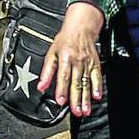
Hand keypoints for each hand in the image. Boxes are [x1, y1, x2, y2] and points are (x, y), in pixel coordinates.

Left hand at [38, 2, 103, 116]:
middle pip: (76, 82)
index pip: (63, 76)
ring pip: (87, 82)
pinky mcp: (95, 63)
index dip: (62, 90)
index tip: (61, 101)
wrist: (81, 27)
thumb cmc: (65, 40)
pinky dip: (98, 86)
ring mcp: (87, 62)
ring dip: (87, 97)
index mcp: (65, 58)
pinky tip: (97, 96)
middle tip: (77, 112)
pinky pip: (97, 76)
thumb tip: (40, 87)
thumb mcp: (51, 53)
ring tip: (86, 110)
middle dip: (76, 99)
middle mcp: (77, 61)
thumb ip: (46, 72)